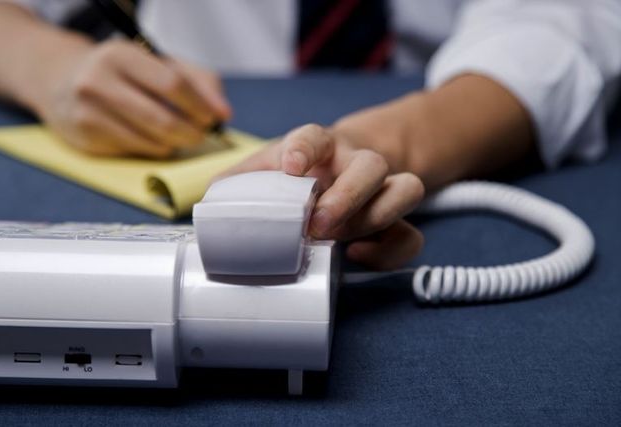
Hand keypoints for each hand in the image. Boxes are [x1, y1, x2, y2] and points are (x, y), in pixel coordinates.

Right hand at [33, 39, 230, 157]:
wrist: (62, 82)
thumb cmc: (122, 74)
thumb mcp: (157, 63)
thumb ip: (198, 81)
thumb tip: (223, 113)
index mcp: (121, 55)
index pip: (173, 84)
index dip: (200, 105)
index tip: (214, 117)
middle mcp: (98, 81)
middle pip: (164, 120)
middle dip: (192, 132)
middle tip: (201, 134)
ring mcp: (88, 112)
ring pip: (152, 142)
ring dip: (175, 144)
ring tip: (177, 134)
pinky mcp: (86, 138)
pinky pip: (137, 151)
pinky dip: (155, 149)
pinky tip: (152, 138)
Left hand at [222, 124, 424, 269]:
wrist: (339, 171)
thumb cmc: (298, 176)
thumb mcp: (268, 170)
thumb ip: (241, 182)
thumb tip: (212, 202)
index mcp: (321, 147)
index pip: (316, 135)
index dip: (305, 148)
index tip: (292, 167)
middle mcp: (355, 163)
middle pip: (372, 165)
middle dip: (348, 196)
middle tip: (319, 225)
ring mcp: (381, 190)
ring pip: (408, 189)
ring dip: (376, 218)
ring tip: (341, 244)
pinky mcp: (394, 220)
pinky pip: (411, 234)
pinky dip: (390, 250)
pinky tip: (358, 257)